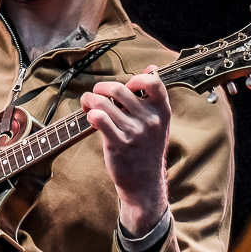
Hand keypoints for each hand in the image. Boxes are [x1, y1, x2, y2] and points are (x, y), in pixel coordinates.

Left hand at [80, 66, 170, 235]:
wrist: (144, 183)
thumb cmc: (147, 149)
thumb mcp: (158, 122)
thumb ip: (154, 96)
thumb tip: (152, 68)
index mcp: (162, 111)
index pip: (152, 82)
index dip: (135, 78)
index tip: (126, 88)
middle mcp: (150, 120)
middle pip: (119, 89)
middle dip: (101, 88)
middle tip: (95, 94)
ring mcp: (135, 133)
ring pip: (104, 103)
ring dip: (89, 100)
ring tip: (88, 105)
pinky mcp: (119, 144)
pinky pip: (99, 118)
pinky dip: (90, 113)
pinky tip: (90, 117)